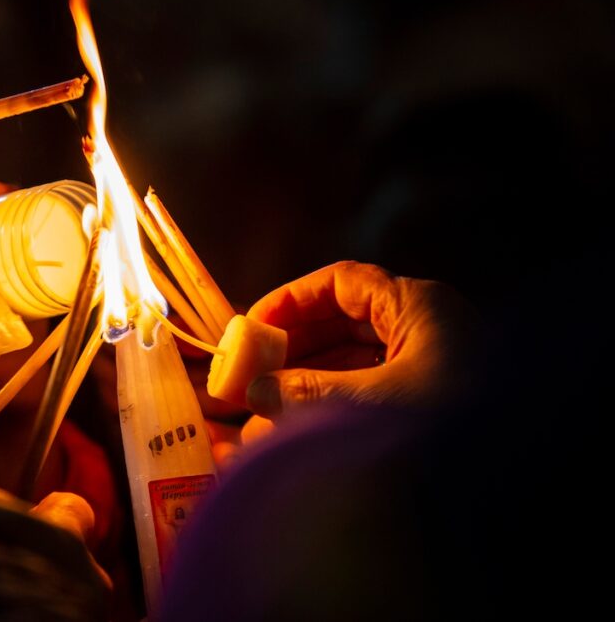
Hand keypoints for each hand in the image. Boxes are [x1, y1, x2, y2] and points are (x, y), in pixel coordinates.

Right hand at [232, 261, 478, 416]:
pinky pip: (371, 392)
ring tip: (266, 405)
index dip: (291, 299)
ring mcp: (432, 367)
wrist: (519, 487)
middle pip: (345, 323)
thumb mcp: (372, 404)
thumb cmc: (453, 426)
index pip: (343, 283)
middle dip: (295, 346)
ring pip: (356, 361)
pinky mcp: (432, 402)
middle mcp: (426, 329)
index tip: (252, 324)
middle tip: (251, 368)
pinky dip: (335, 405)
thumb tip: (256, 393)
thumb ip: (308, 394)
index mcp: (419, 307)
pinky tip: (302, 427)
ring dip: (310, 380)